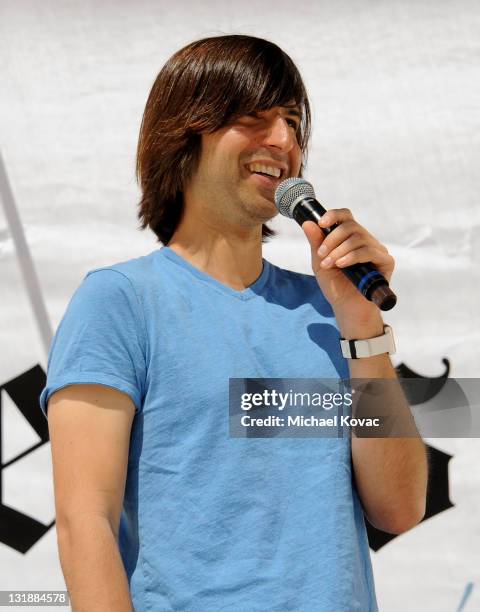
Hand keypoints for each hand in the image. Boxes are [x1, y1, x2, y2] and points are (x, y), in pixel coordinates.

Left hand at [302, 208, 394, 323]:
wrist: (346, 307)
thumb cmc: (335, 285)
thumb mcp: (320, 263)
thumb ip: (316, 243)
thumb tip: (308, 223)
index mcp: (350, 238)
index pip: (346, 217)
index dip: (334, 215)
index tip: (321, 222)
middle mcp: (365, 240)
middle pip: (351, 226)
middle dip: (332, 239)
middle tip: (322, 254)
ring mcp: (377, 250)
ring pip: (359, 238)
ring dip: (339, 250)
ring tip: (329, 264)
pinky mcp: (386, 261)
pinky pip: (369, 251)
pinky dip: (352, 256)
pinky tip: (341, 265)